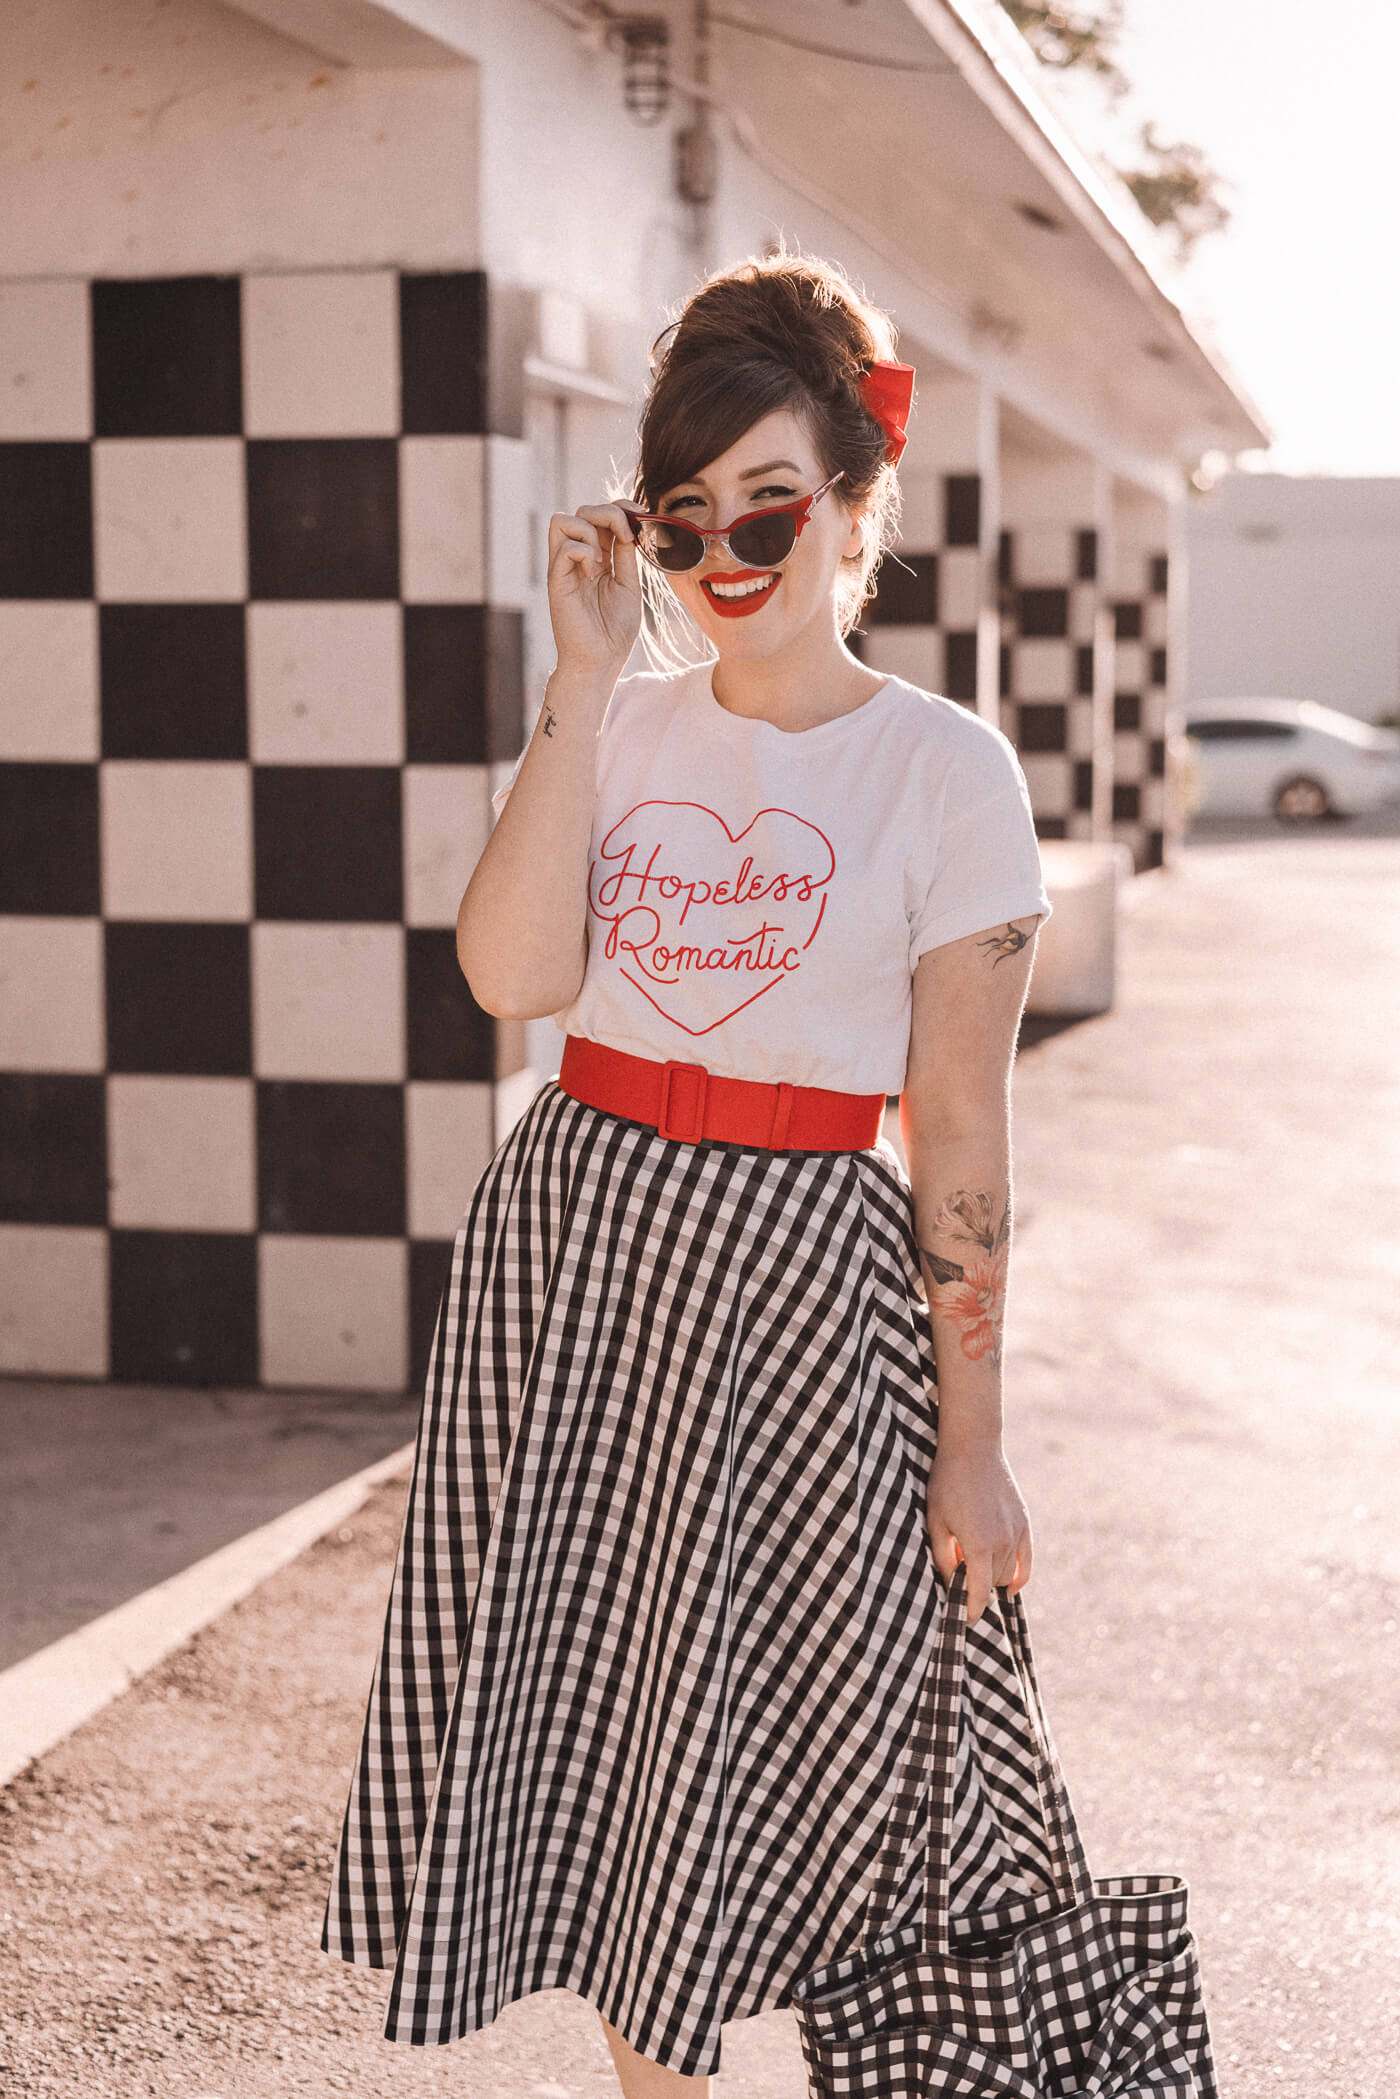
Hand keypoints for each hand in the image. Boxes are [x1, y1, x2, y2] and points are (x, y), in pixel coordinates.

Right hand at [547, 503, 642, 675]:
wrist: (600, 662)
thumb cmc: (614, 632)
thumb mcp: (629, 585)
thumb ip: (626, 555)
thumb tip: (629, 526)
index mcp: (597, 559)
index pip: (600, 516)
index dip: (619, 508)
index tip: (640, 516)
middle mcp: (578, 559)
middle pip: (582, 510)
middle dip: (608, 513)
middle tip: (625, 537)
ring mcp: (564, 568)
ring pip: (562, 519)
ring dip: (591, 531)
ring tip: (601, 561)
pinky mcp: (556, 580)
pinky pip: (565, 546)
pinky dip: (584, 552)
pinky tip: (593, 574)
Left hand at [925, 1440, 1031, 1624]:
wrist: (973, 1447)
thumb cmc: (947, 1483)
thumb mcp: (936, 1521)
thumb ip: (944, 1558)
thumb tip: (950, 1584)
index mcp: (979, 1545)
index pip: (977, 1593)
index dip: (969, 1611)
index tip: (961, 1619)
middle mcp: (1003, 1543)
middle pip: (991, 1584)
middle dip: (975, 1590)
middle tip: (956, 1585)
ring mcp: (1017, 1533)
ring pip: (1007, 1574)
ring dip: (991, 1578)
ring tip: (970, 1566)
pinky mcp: (1025, 1523)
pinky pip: (1026, 1562)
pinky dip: (1019, 1577)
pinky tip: (1009, 1587)